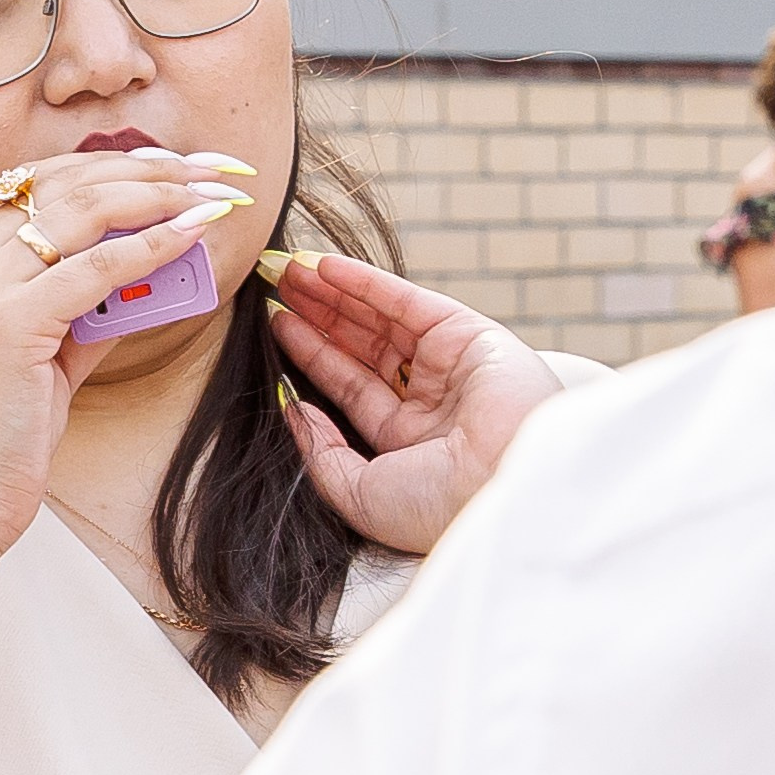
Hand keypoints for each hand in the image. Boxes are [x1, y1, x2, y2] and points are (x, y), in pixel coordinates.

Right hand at [0, 148, 252, 570]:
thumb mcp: (33, 363)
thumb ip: (78, 316)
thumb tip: (141, 283)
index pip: (38, 181)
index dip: (112, 164)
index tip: (175, 165)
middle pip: (65, 180)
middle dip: (151, 167)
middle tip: (216, 168)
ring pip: (82, 209)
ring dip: (162, 195)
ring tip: (217, 194)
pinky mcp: (3, 323)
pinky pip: (94, 268)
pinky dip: (151, 246)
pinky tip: (194, 235)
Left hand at [267, 252, 563, 555]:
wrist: (500, 489)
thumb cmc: (434, 507)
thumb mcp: (359, 494)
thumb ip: (321, 452)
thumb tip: (293, 406)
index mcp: (410, 443)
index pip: (351, 388)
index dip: (312, 356)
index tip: (275, 327)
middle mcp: (433, 402)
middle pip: (363, 348)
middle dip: (319, 316)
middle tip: (274, 287)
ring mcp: (452, 366)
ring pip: (381, 320)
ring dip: (334, 293)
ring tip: (286, 271)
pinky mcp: (469, 335)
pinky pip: (405, 301)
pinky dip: (365, 282)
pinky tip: (322, 267)